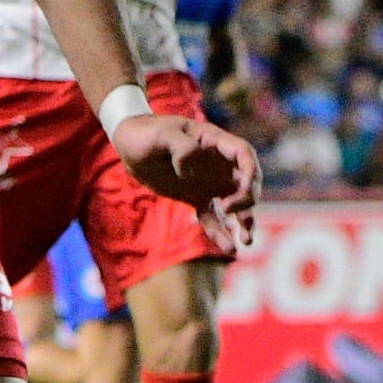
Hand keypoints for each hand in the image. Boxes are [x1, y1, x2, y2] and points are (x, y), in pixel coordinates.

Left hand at [111, 111, 259, 250]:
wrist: (131, 145)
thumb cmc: (147, 133)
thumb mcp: (162, 135)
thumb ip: (181, 147)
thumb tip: (190, 171)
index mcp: (215, 143)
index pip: (245, 156)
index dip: (251, 174)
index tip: (243, 191)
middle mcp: (219, 164)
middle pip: (246, 183)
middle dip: (246, 200)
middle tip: (228, 210)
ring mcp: (209, 182)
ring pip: (236, 204)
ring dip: (244, 222)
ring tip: (245, 241)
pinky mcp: (197, 197)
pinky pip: (213, 217)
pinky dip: (221, 232)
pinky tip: (229, 249)